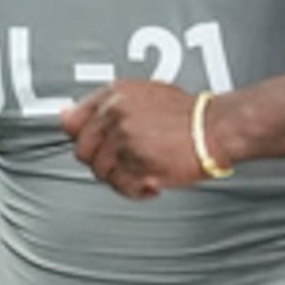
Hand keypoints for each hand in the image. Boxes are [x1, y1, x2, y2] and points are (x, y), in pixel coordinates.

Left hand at [60, 79, 208, 198]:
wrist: (217, 128)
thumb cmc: (189, 114)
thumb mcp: (144, 94)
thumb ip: (105, 106)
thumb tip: (67, 115)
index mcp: (115, 95)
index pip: (72, 121)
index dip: (83, 138)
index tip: (93, 146)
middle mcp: (116, 115)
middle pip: (83, 151)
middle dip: (103, 161)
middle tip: (124, 162)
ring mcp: (125, 140)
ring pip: (102, 172)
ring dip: (122, 177)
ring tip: (143, 170)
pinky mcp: (137, 165)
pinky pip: (122, 187)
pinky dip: (137, 190)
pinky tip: (152, 181)